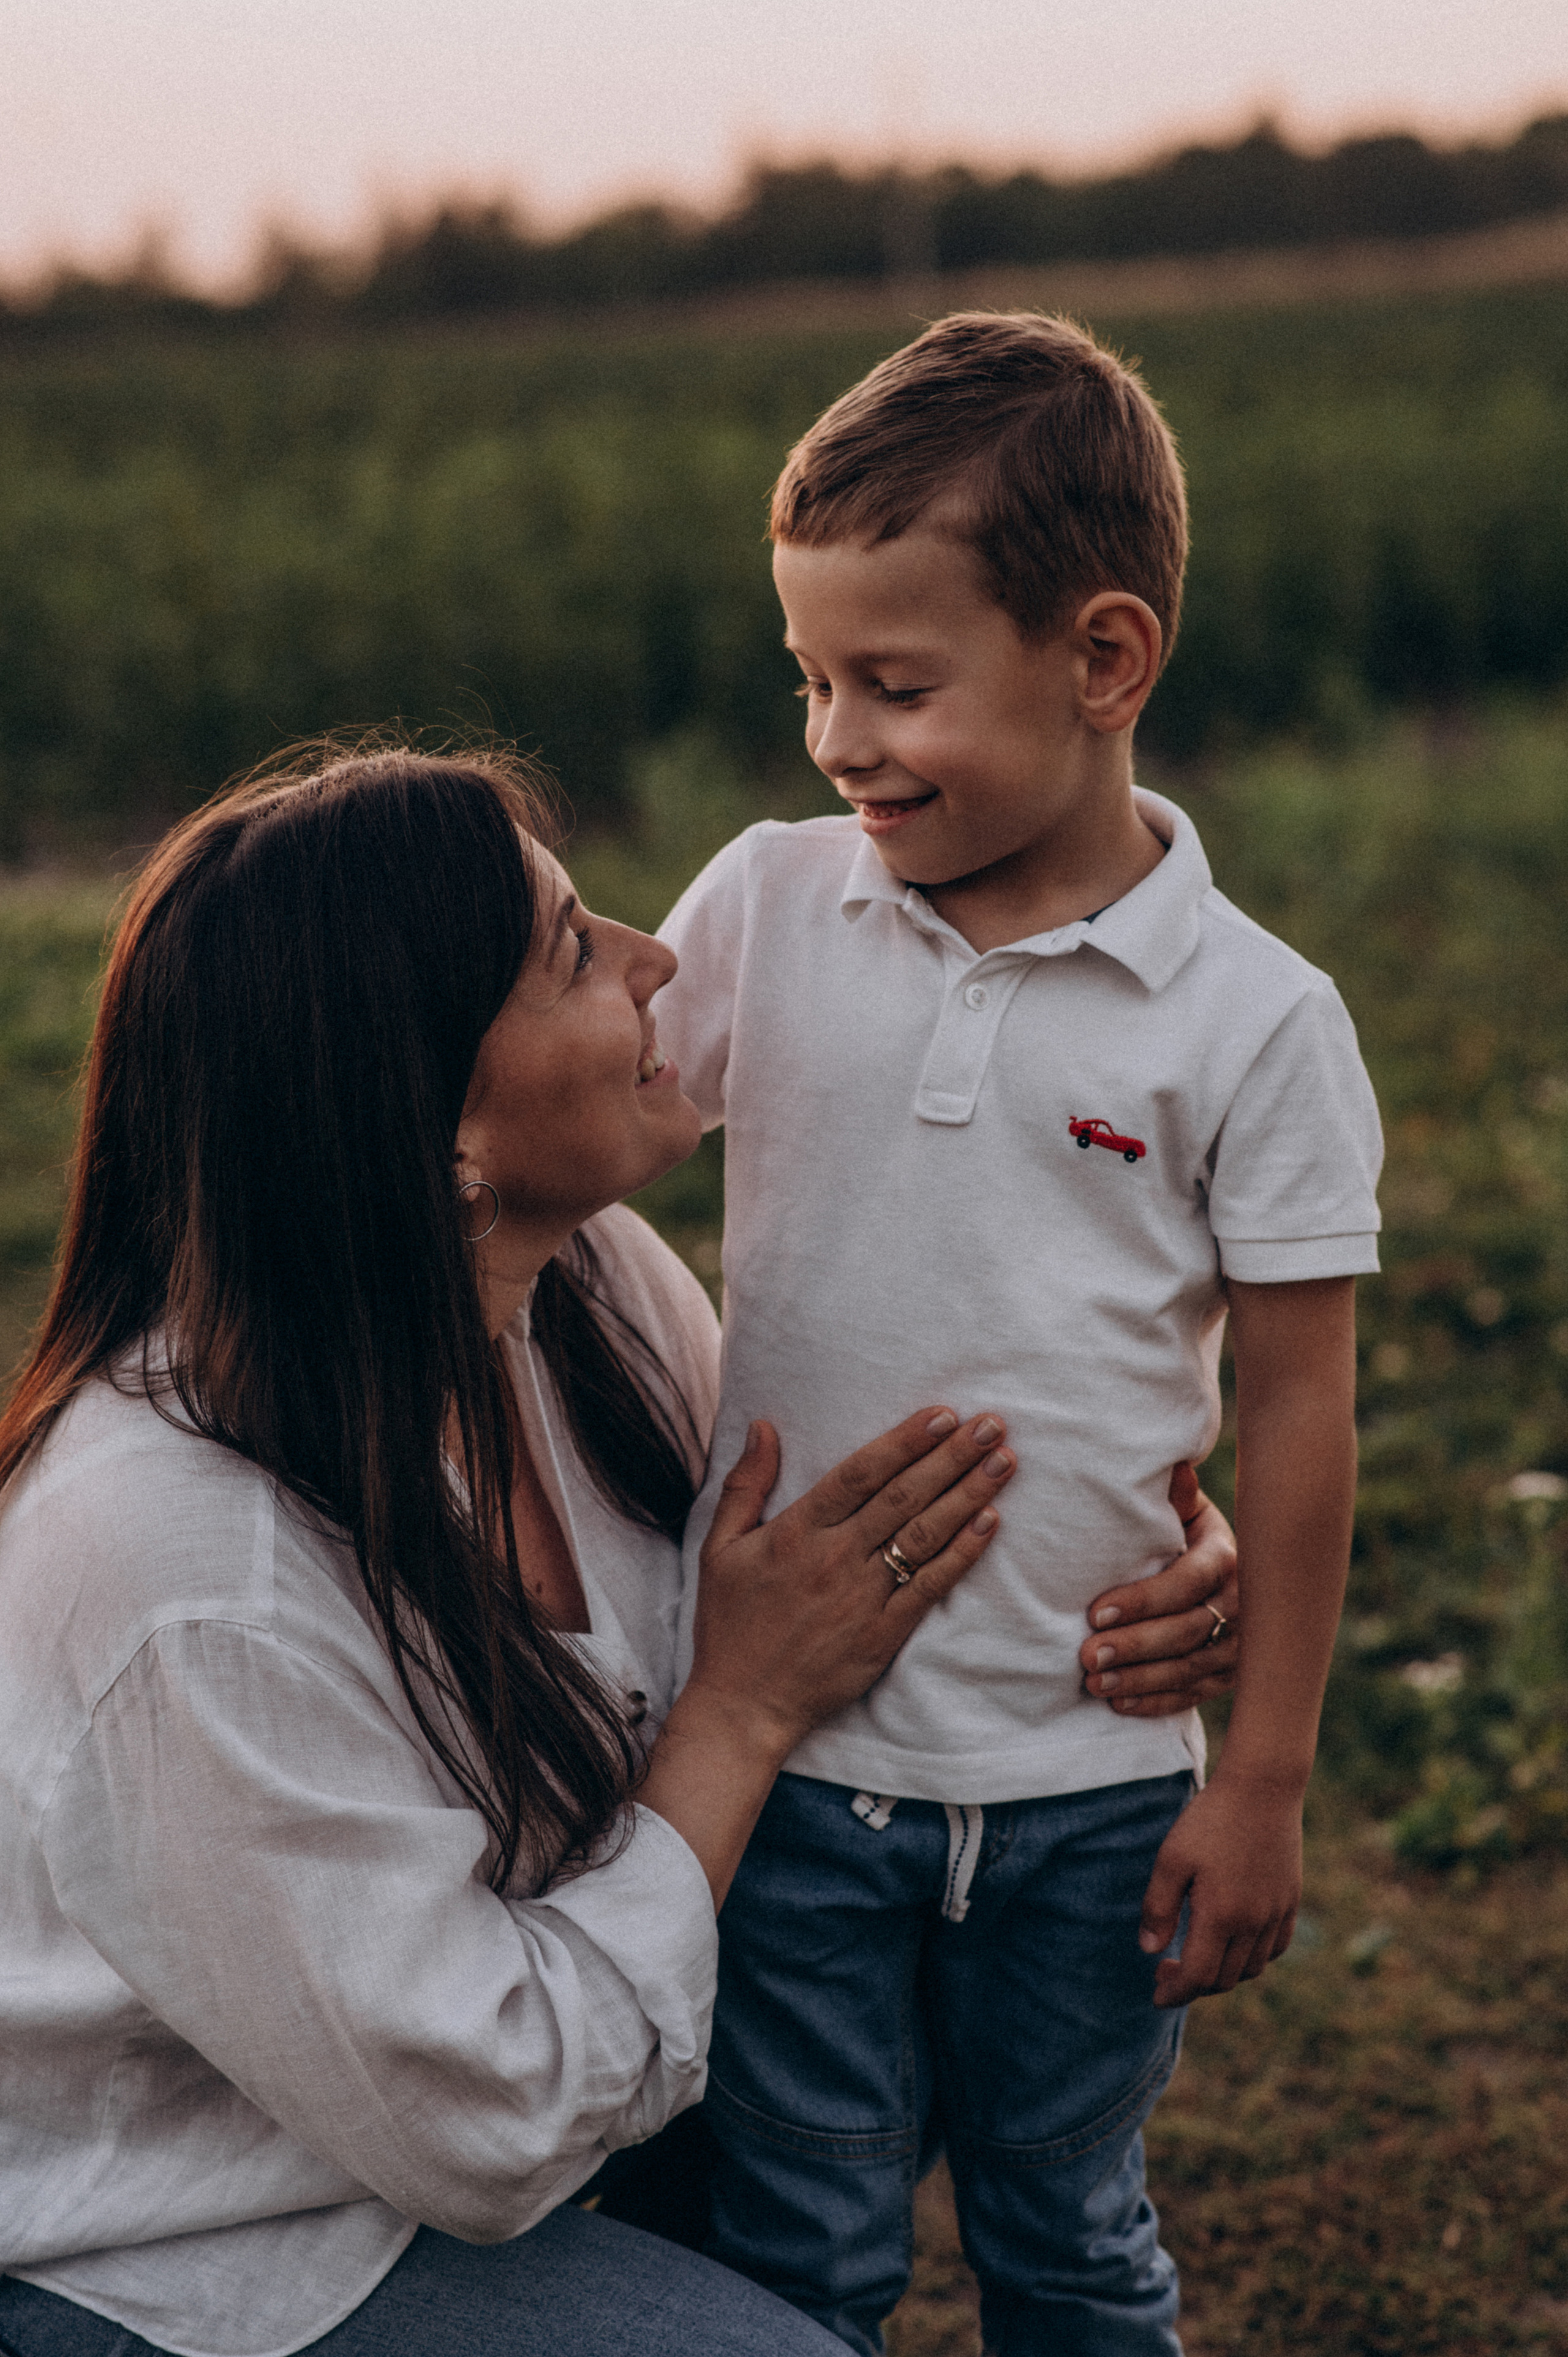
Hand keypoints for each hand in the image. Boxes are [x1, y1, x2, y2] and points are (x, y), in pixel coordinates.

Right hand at [689, 1407, 1013, 1758]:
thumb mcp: (720, 1548)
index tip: (942, 1414)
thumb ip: (745, 1485)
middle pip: (903, 1497)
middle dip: (951, 1456)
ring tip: (1003, 1461)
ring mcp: (863, 1598)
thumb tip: (763, 1425)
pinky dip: (962, 1554)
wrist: (743, 1705)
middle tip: (992, 1424)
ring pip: (925, 1536)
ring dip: (968, 1495)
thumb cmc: (729, 1624)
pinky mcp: (883, 1634)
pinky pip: (930, 1587)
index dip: (904, 1441)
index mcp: (796, 1532)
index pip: (860, 1474)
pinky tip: (990, 1523)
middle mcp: (835, 1559)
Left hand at [1080, 1476, 1237, 1716]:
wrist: (1221, 1567)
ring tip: (1093, 1681)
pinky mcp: (1230, 1676)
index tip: (1094, 1612)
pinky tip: (1118, 1703)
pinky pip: (1194, 1694)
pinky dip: (1156, 1701)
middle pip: (1186, 1631)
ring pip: (1189, 1668)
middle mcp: (1242, 1604)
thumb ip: (1175, 1495)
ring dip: (1140, 1678)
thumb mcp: (1182, 1508)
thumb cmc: (1184, 1529)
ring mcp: (1239, 1645)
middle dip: (1134, 1646)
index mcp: (1227, 1557)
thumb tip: (1174, 1468)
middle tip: (1087, 1655)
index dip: (1142, 1600)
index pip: (1186, 1582)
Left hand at [1137, 1774, 1301, 2006]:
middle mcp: (1253, 1923)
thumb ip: (1158, 1908)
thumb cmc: (1211, 1820)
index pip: (1198, 1976)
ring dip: (1222, 1974)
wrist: (1263, 1788)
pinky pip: (1275, 1948)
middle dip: (1193, 1985)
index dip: (1175, 1993)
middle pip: (1224, 1978)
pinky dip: (1253, 1958)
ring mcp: (1276, 1913)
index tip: (1156, 1996)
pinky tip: (1233, 1943)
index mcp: (1221, 1916)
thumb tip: (1150, 1951)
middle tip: (1166, 1970)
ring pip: (1251, 1968)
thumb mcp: (1171, 1859)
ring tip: (1197, 1957)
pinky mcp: (1290, 1900)